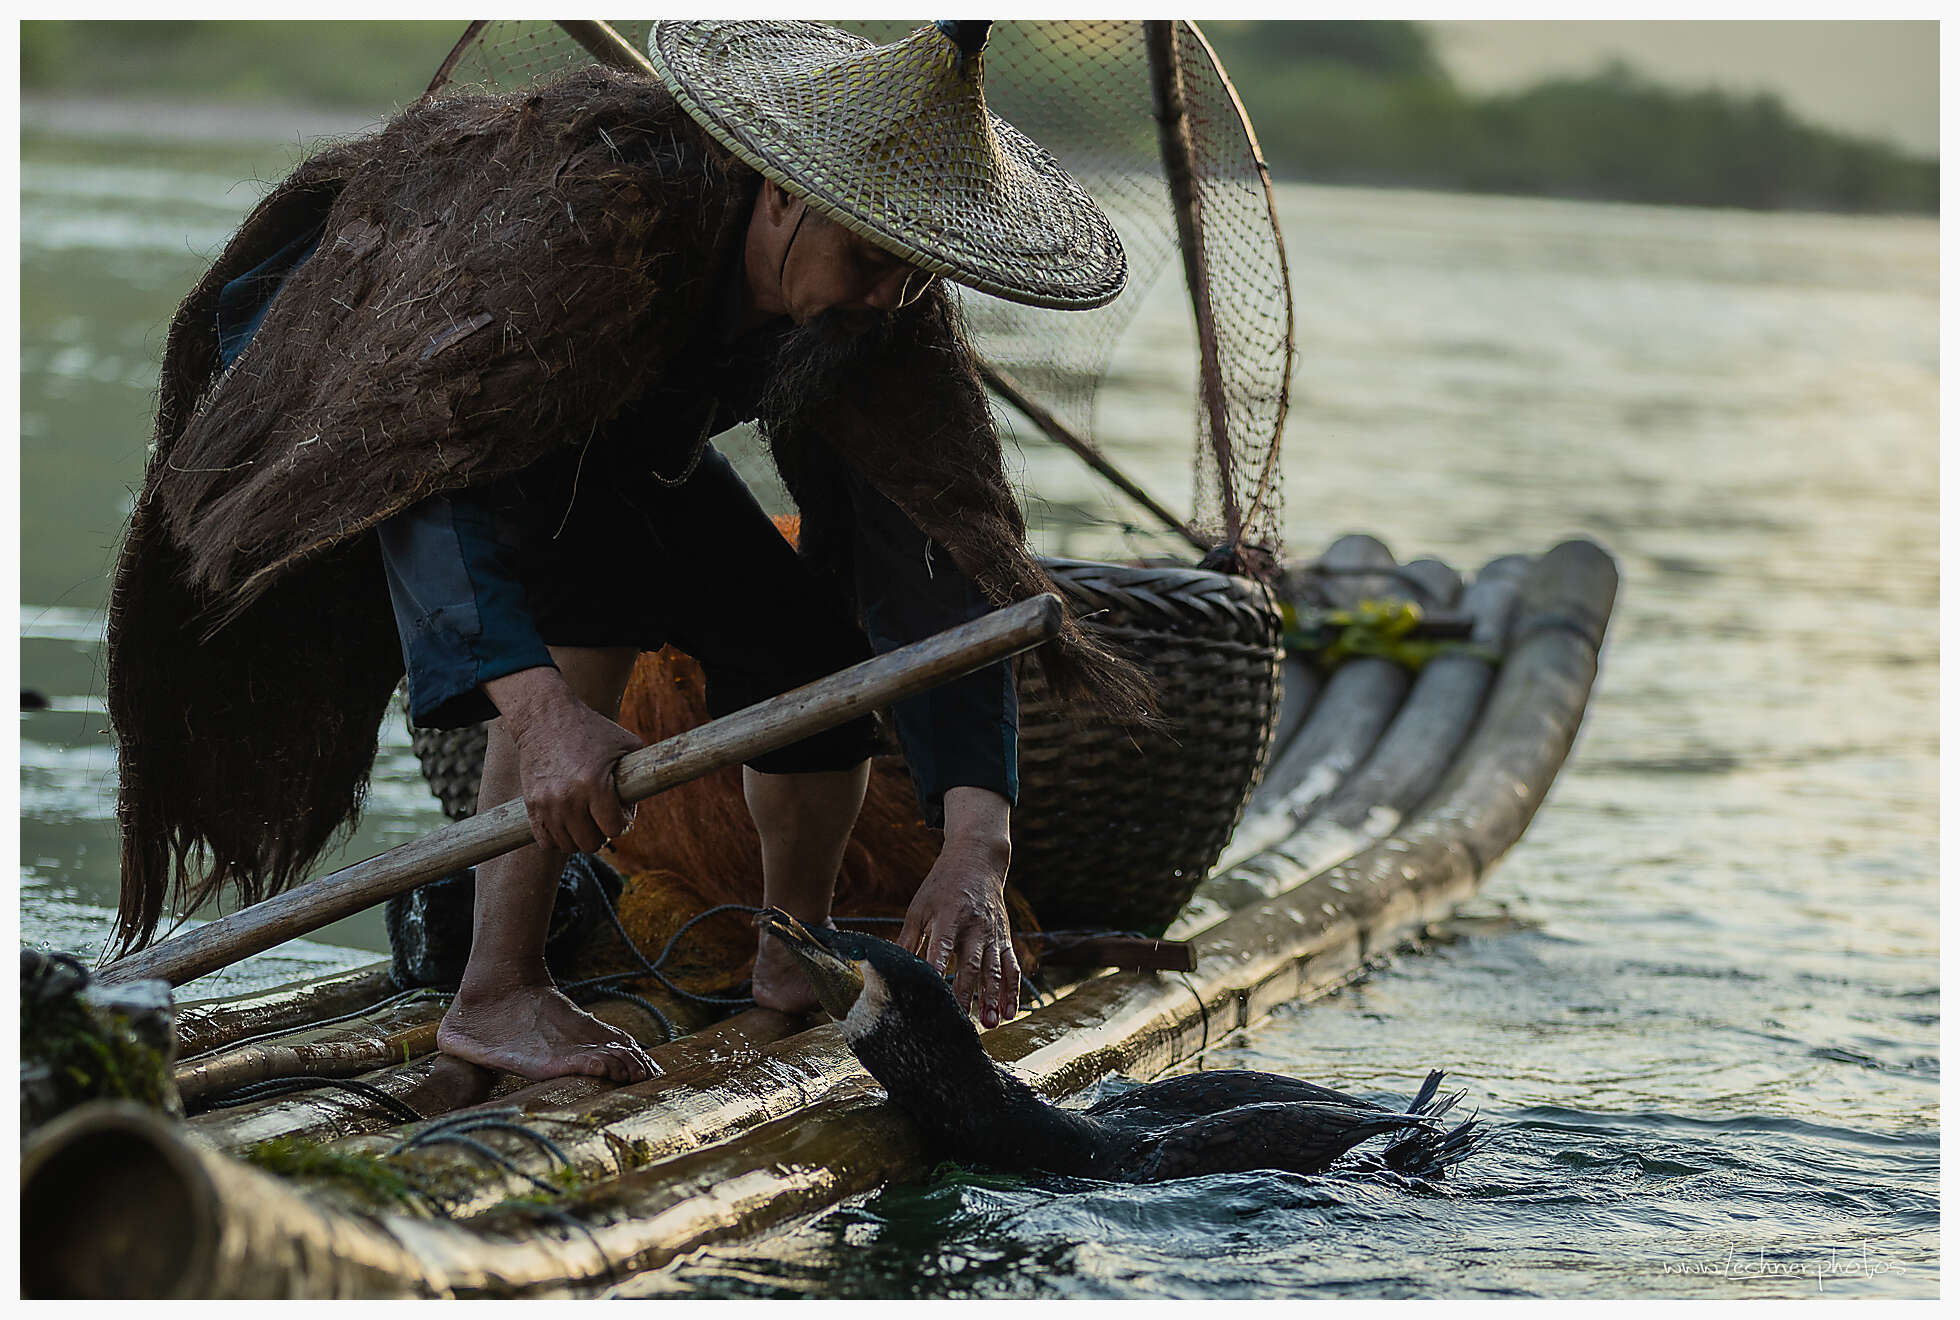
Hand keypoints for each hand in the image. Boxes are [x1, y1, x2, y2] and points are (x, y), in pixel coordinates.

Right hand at [487, 667, 643, 853]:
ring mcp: (546, 804)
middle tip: (603, 817)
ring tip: (586, 818)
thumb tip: (634, 810)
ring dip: (580, 836)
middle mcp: (568, 798)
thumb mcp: (628, 744)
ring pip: (568, 846)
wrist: (545, 717)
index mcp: (595, 784)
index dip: (623, 822)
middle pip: (591, 843)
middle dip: (602, 832)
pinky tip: (567, 823)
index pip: (614, 829)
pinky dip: (558, 838)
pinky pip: (545, 841)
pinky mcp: (530, 805)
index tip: (622, 812)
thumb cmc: (592, 730)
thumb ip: (640, 776)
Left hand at [900, 787, 1017, 1028]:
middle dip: (966, 994)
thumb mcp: (919, 906)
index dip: (936, 971)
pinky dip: (1011, 990)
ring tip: (990, 1024)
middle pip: (971, 965)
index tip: (930, 997)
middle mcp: (974, 927)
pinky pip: (1011, 966)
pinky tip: (1008, 1012)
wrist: (978, 859)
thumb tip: (889, 968)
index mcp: (949, 917)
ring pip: (995, 970)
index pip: (941, 948)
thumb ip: (907, 939)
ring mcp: (992, 934)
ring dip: (992, 998)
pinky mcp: (1004, 938)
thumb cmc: (942, 886)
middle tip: (961, 1023)